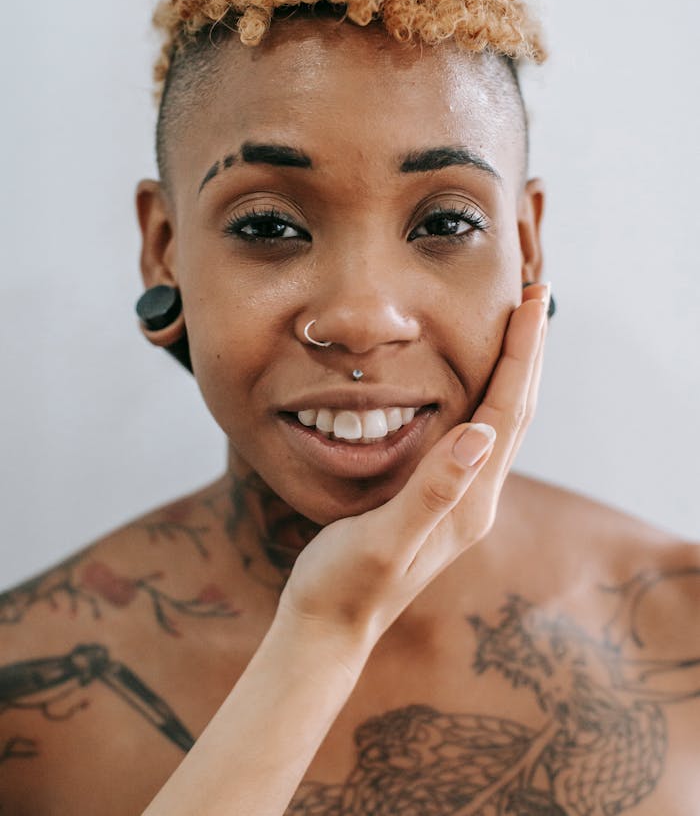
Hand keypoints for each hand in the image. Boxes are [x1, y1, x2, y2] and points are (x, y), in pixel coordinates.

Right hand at [276, 283, 550, 662]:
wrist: (328, 627)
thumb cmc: (346, 584)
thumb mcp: (385, 539)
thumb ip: (432, 492)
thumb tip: (480, 435)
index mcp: (468, 501)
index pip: (506, 412)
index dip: (520, 355)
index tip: (530, 303)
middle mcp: (475, 499)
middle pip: (516, 412)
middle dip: (528, 354)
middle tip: (534, 297)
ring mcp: (461, 502)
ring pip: (501, 422)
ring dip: (513, 372)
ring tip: (516, 330)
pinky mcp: (441, 502)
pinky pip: (478, 435)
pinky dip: (486, 396)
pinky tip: (475, 385)